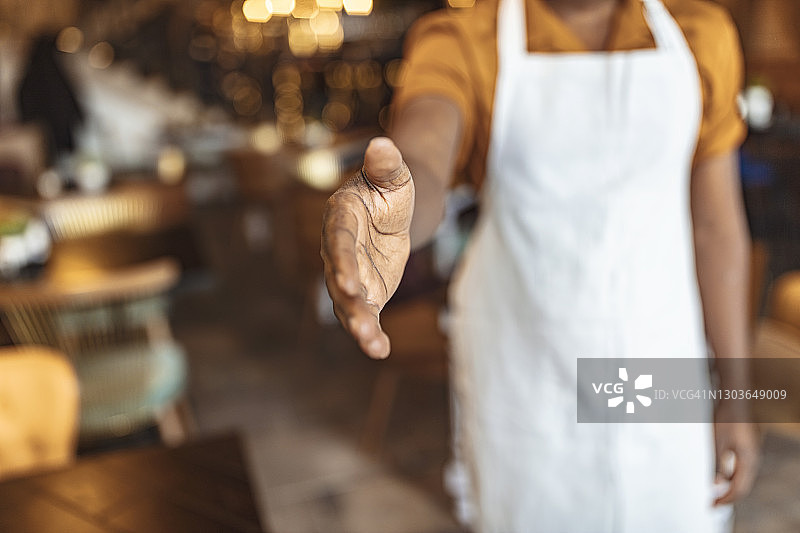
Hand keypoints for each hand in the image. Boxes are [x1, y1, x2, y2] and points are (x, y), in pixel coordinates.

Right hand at [321, 137, 414, 358]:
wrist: (392, 212)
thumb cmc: (390, 188)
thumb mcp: (394, 174)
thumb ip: (387, 164)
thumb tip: (384, 143)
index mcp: (341, 218)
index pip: (339, 242)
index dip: (343, 263)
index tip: (351, 283)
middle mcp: (338, 250)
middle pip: (339, 278)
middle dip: (349, 300)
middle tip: (361, 320)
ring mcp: (349, 274)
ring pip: (348, 303)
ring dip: (358, 325)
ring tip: (373, 345)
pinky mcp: (364, 292)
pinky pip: (364, 316)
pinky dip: (371, 334)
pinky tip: (380, 351)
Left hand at [713, 417, 759, 505]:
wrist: (733, 399)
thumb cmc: (725, 418)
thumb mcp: (717, 442)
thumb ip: (718, 464)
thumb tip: (715, 484)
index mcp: (749, 459)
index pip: (739, 488)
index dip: (726, 500)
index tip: (712, 506)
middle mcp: (754, 459)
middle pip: (743, 486)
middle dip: (728, 497)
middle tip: (712, 504)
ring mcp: (752, 454)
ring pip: (743, 478)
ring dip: (730, 488)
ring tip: (714, 494)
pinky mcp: (747, 449)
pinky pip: (741, 469)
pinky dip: (731, 477)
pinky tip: (720, 478)